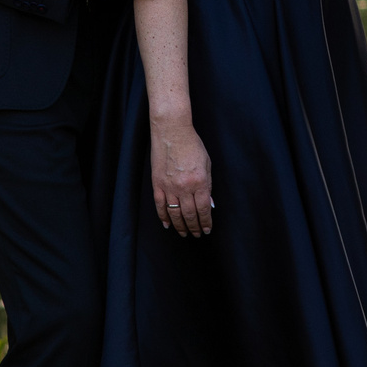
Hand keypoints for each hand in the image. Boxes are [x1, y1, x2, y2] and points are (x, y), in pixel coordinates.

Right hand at [150, 117, 214, 236]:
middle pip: (190, 214)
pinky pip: (160, 205)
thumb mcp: (207, 164)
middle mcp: (184, 187)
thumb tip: (209, 204)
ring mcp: (169, 186)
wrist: (172, 131)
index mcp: (200, 182)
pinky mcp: (157, 183)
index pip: (204, 209)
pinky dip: (163, 216)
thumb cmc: (192, 145)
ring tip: (184, 233)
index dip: (206, 222)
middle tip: (197, 234)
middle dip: (194, 227)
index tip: (207, 229)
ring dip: (180, 226)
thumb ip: (208, 185)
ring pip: (174, 213)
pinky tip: (168, 224)